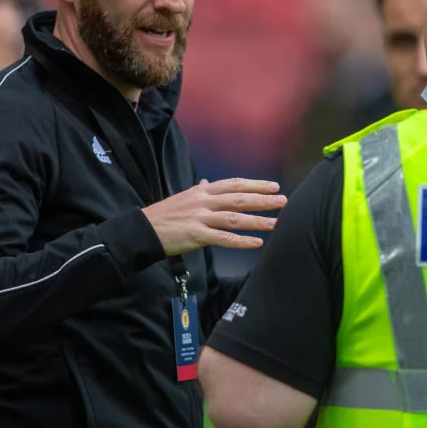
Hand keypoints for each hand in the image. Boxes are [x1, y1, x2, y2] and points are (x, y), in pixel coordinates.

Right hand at [142, 178, 286, 255]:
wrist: (143, 229)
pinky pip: (223, 238)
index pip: (233, 184)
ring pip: (234, 218)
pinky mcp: (196, 235)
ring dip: (257, 220)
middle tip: (283, 201)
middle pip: (238, 198)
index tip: (273, 186)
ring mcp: (200, 218)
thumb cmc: (164, 215)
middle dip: (262, 199)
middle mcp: (203, 201)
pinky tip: (256, 243)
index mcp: (202, 191)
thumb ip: (199, 191)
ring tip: (275, 223)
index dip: (255, 185)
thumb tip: (207, 183)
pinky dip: (241, 241)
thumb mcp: (183, 197)